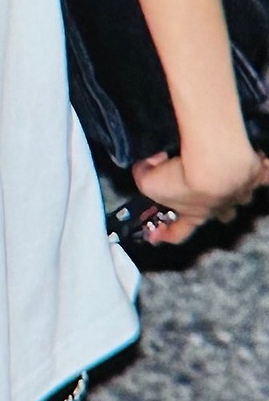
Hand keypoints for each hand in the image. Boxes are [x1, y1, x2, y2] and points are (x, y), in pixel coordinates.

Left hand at [131, 144, 268, 244]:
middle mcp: (221, 207)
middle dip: (208, 209)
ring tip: (225, 175)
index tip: (154, 237)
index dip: (165, 235)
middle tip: (198, 198)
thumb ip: (143, 177)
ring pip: (239, 197)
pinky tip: (258, 165)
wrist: (216, 163)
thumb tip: (143, 168)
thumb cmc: (182, 178)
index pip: (178, 232)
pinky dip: (261, 173)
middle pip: (218, 215)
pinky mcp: (255, 175)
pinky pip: (262, 177)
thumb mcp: (147, 181)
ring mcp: (240, 193)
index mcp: (195, 215)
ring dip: (232, 190)